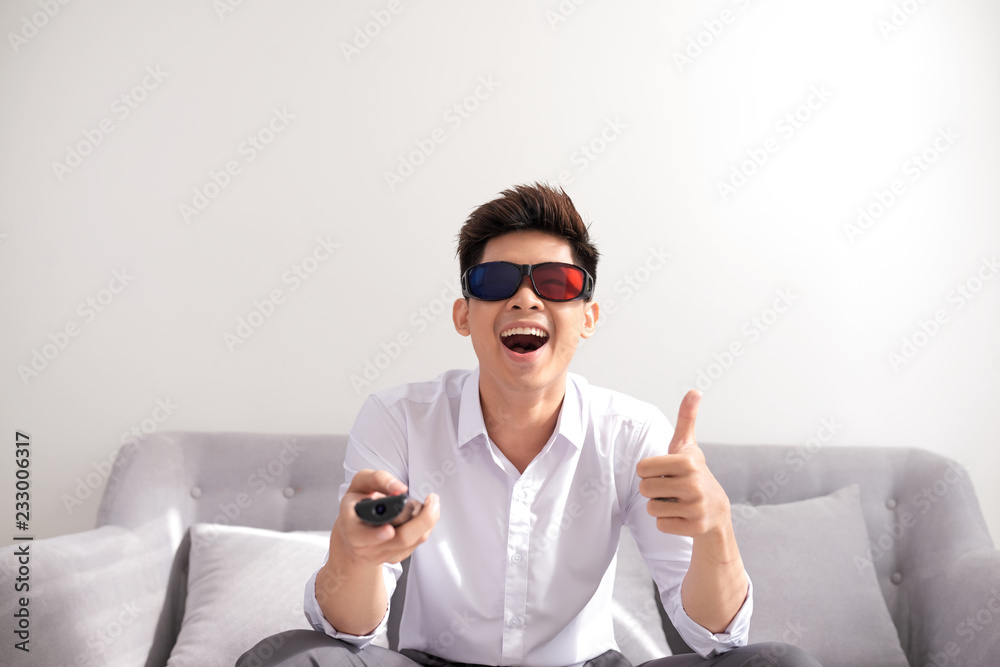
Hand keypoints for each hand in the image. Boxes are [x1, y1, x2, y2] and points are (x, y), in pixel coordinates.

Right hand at [331, 469, 439, 565]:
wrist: (355, 527)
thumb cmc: (358, 503)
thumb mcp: (361, 483)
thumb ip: (377, 479)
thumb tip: (399, 488)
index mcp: (351, 526)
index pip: (359, 536)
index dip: (376, 535)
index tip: (389, 529)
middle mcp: (364, 546)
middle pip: (399, 539)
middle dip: (421, 520)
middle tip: (432, 500)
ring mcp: (380, 555)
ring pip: (413, 541)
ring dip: (427, 521)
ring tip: (429, 503)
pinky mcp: (395, 557)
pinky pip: (416, 544)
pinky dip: (425, 527)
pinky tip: (423, 515)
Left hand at [636, 390, 731, 538]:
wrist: (716, 510)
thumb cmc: (693, 472)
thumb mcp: (688, 446)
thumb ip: (687, 418)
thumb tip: (695, 390)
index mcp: (688, 462)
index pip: (641, 469)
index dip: (648, 472)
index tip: (665, 472)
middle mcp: (694, 484)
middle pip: (644, 489)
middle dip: (652, 490)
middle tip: (670, 489)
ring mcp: (696, 508)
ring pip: (651, 509)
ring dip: (659, 506)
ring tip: (676, 501)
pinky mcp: (694, 528)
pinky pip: (660, 525)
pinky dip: (667, 522)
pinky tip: (682, 516)